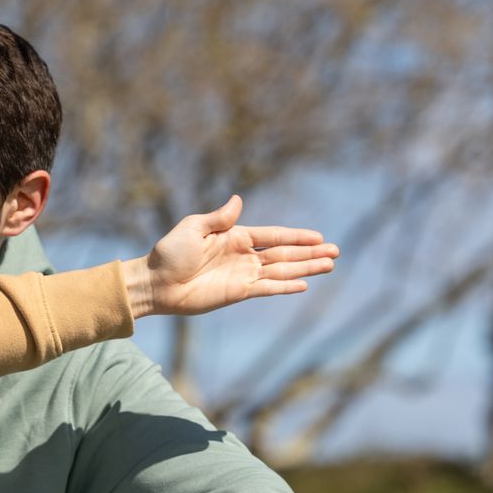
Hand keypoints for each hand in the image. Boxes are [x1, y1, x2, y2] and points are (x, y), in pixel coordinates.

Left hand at [124, 195, 338, 317]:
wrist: (156, 283)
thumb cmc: (169, 252)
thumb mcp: (193, 228)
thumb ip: (219, 218)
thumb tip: (238, 200)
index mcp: (234, 237)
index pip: (273, 236)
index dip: (296, 237)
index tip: (319, 236)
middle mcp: (242, 256)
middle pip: (284, 254)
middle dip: (309, 253)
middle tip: (336, 252)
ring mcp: (242, 275)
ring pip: (281, 271)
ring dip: (305, 268)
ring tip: (329, 265)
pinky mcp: (238, 292)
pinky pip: (267, 288)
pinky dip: (285, 286)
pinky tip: (304, 284)